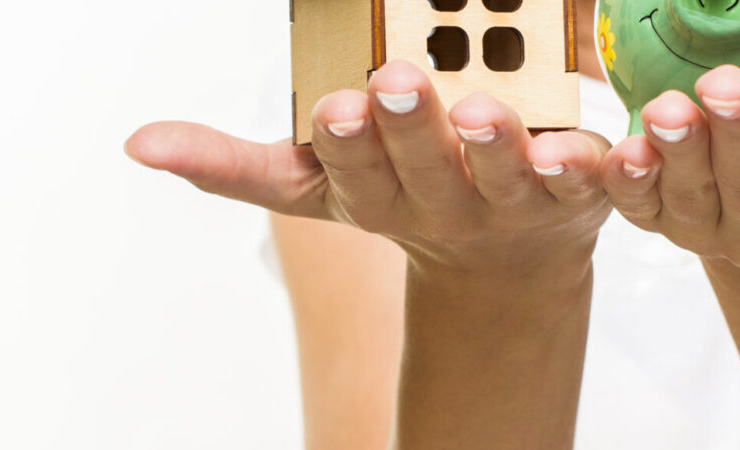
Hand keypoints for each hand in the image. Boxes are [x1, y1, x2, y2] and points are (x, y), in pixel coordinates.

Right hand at [126, 61, 612, 271]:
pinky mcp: (584, 195)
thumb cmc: (400, 193)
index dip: (346, 145)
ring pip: (508, 177)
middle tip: (390, 84)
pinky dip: (600, 166)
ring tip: (481, 112)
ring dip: (496, 148)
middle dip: (406, 131)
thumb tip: (139, 145)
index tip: (335, 110)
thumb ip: (231, 165)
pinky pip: (597, 184)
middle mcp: (445, 202)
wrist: (506, 258)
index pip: (350, 173)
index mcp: (375, 194)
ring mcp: (517, 200)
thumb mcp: (314, 185)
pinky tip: (595, 145)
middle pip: (424, 171)